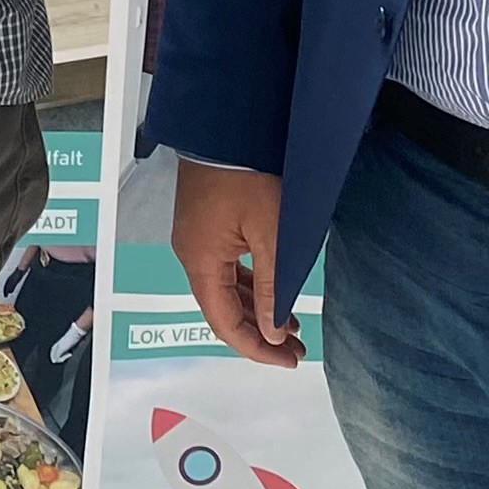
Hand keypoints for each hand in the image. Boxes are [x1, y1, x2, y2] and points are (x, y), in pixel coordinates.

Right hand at [170, 160, 305, 366]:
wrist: (227, 129)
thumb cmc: (247, 174)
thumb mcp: (272, 235)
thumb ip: (273, 288)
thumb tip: (275, 332)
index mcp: (200, 261)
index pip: (224, 323)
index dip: (256, 348)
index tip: (287, 360)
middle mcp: (191, 254)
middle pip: (222, 310)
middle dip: (259, 334)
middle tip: (296, 351)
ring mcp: (196, 240)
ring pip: (224, 290)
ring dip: (256, 311)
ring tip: (292, 327)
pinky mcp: (206, 226)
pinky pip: (225, 269)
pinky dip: (249, 288)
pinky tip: (272, 294)